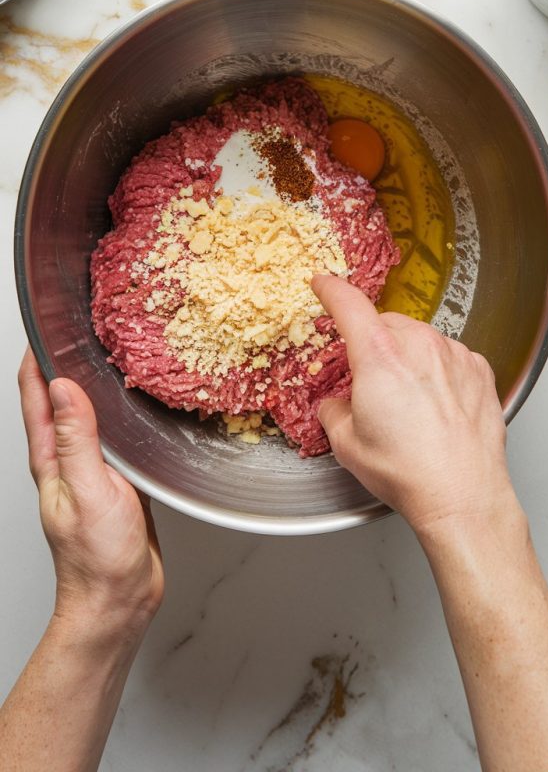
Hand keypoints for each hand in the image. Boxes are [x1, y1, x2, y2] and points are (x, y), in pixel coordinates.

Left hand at [18, 349, 163, 643]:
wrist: (119, 602)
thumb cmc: (98, 558)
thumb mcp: (87, 489)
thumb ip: (76, 438)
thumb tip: (64, 387)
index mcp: (50, 459)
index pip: (35, 396)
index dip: (37, 358)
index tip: (46, 324)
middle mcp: (66, 460)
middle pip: (57, 400)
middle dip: (62, 362)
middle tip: (77, 328)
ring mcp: (90, 471)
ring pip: (87, 416)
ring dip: (91, 386)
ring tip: (106, 355)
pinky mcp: (116, 482)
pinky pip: (113, 438)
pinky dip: (118, 415)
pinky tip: (133, 407)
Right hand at [312, 275, 514, 537]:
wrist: (462, 495)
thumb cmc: (406, 472)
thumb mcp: (347, 444)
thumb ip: (333, 411)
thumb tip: (334, 405)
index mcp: (378, 355)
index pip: (348, 304)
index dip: (331, 290)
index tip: (323, 284)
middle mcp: (418, 344)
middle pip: (385, 323)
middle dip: (372, 342)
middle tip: (369, 379)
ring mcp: (452, 354)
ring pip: (418, 338)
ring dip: (406, 356)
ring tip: (407, 400)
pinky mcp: (478, 369)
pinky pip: (448, 355)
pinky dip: (437, 369)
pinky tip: (435, 403)